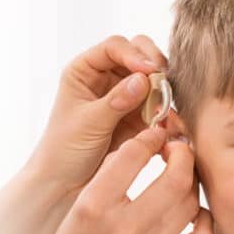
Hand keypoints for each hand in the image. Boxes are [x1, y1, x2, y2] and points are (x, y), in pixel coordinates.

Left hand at [25, 34, 170, 198]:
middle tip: (164, 83)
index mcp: (85, 70)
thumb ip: (116, 100)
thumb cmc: (64, 150)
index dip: (134, 54)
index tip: (150, 71)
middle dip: (155, 67)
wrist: (65, 185)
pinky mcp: (140, 118)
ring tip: (165, 112)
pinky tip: (170, 127)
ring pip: (154, 81)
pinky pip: (161, 108)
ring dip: (164, 93)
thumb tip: (144, 79)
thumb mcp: (88, 123)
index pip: (115, 47)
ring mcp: (126, 97)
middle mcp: (107, 78)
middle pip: (140, 55)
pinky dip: (168, 115)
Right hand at [25, 127, 213, 233]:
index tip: (156, 135)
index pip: (133, 155)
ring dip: (192, 184)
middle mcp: (121, 229)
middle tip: (178, 150)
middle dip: (183, 155)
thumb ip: (110, 173)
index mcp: (94, 206)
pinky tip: (193, 211)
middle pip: (175, 178)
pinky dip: (204, 218)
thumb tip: (145, 142)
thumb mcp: (80, 203)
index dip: (151, 137)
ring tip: (183, 178)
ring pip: (190, 204)